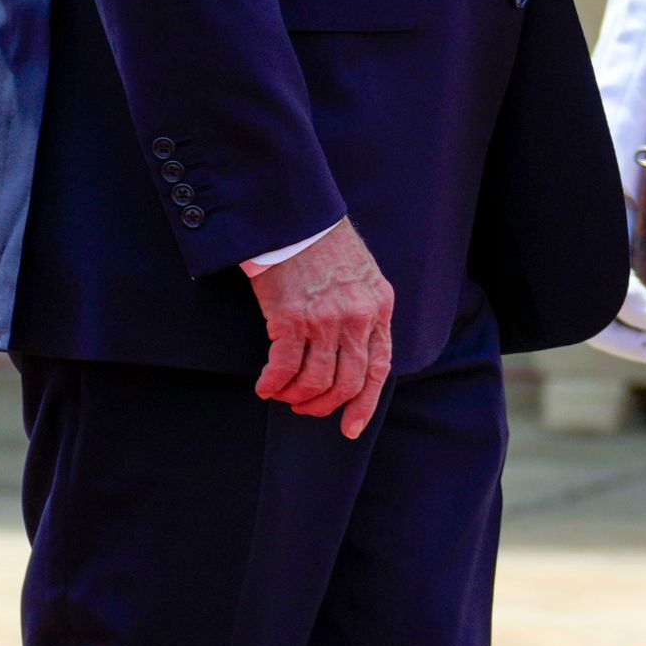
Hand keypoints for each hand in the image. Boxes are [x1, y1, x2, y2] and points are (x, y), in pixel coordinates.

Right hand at [251, 219, 395, 435]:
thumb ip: (365, 314)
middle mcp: (357, 318)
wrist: (298, 218)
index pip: (379, 369)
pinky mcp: (292, 319)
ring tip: (283, 395)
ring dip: (297, 397)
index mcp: (379, 308)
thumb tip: (353, 357)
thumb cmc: (325, 246)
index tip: (349, 427)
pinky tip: (265, 386)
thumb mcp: (364, 277)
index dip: (364, 404)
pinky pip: (285, 368)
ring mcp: (326, 320)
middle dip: (325, 405)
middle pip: (348, 382)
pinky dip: (273, 384)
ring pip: (316, 381)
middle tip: (305, 408)